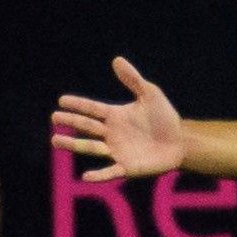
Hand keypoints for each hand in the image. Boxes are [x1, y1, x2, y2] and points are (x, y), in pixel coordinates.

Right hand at [52, 57, 184, 181]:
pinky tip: (86, 176)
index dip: (78, 104)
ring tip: (55, 141)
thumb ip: (133, 80)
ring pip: (91, 147)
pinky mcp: (127, 167)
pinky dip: (99, 175)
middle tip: (54, 118)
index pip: (92, 109)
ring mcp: (117, 151)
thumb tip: (117, 60)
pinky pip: (110, 171)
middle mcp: (112, 133)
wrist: (181, 142)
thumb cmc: (165, 118)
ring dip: (74, 145)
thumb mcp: (150, 95)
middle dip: (71, 122)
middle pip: (87, 127)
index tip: (62, 101)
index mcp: (115, 116)